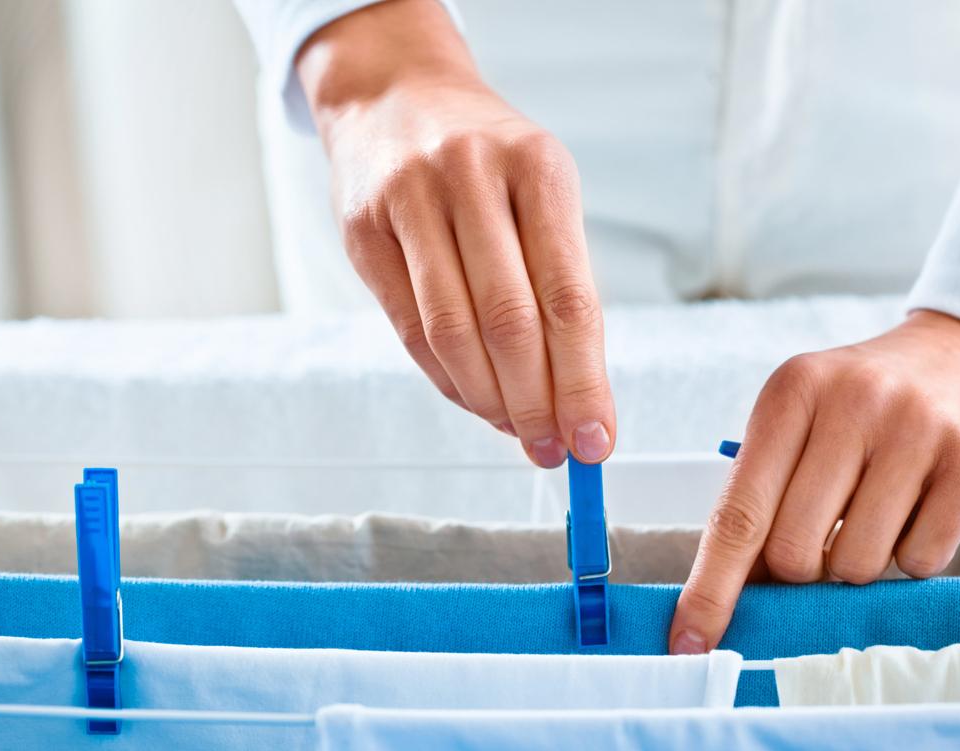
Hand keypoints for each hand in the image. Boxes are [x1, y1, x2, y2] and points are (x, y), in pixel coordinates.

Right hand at [297, 0, 614, 467]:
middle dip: (537, 403)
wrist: (396, 94)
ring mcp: (409, 200)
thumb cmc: (487, 160)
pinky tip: (474, 400)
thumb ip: (561, 285)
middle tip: (554, 448)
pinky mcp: (362, 229)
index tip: (597, 437)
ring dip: (489, 401)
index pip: (569, 298)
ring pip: (453, 332)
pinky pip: (409, 328)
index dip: (583, 381)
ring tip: (517, 431)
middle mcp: (471, 177)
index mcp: (537, 168)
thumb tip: (577, 397)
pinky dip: (447, 379)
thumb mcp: (543, 193)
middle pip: (510, 322)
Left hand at [669, 311, 959, 653]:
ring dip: (862, 562)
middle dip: (804, 569)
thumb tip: (735, 590)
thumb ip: (768, 491)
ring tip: (884, 510)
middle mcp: (851, 402)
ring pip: (856, 563)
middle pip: (794, 552)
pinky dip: (915, 555)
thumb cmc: (878, 401)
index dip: (711, 586)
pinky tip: (926, 507)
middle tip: (829, 535)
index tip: (688, 641)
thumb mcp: (811, 418)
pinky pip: (921, 560)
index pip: (737, 511)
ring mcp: (917, 428)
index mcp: (793, 391)